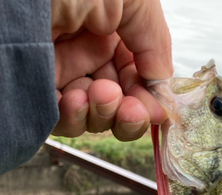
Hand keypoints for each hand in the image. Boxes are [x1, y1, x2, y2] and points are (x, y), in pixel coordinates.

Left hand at [52, 0, 172, 140]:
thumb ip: (156, 42)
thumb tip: (163, 89)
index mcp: (111, 26)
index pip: (137, 75)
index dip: (148, 97)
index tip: (155, 111)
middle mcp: (86, 48)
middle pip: (118, 101)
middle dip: (129, 113)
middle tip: (130, 111)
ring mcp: (59, 70)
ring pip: (92, 114)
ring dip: (103, 114)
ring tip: (100, 96)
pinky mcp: (35, 88)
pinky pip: (61, 117)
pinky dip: (74, 118)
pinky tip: (75, 101)